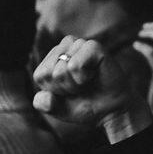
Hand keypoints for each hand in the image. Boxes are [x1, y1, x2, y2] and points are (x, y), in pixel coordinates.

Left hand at [32, 36, 151, 142]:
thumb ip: (45, 104)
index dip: (55, 91)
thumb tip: (41, 99)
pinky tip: (94, 75)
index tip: (70, 91)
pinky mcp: (93, 46)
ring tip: (87, 82)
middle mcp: (64, 46)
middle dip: (65, 88)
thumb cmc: (85, 105)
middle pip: (49, 73)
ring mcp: (78, 44)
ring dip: (75, 84)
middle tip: (81, 88)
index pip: (40, 76)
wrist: (112, 110)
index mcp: (51, 58)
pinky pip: (75, 66)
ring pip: (61, 70)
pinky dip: (83, 78)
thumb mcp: (59, 109)